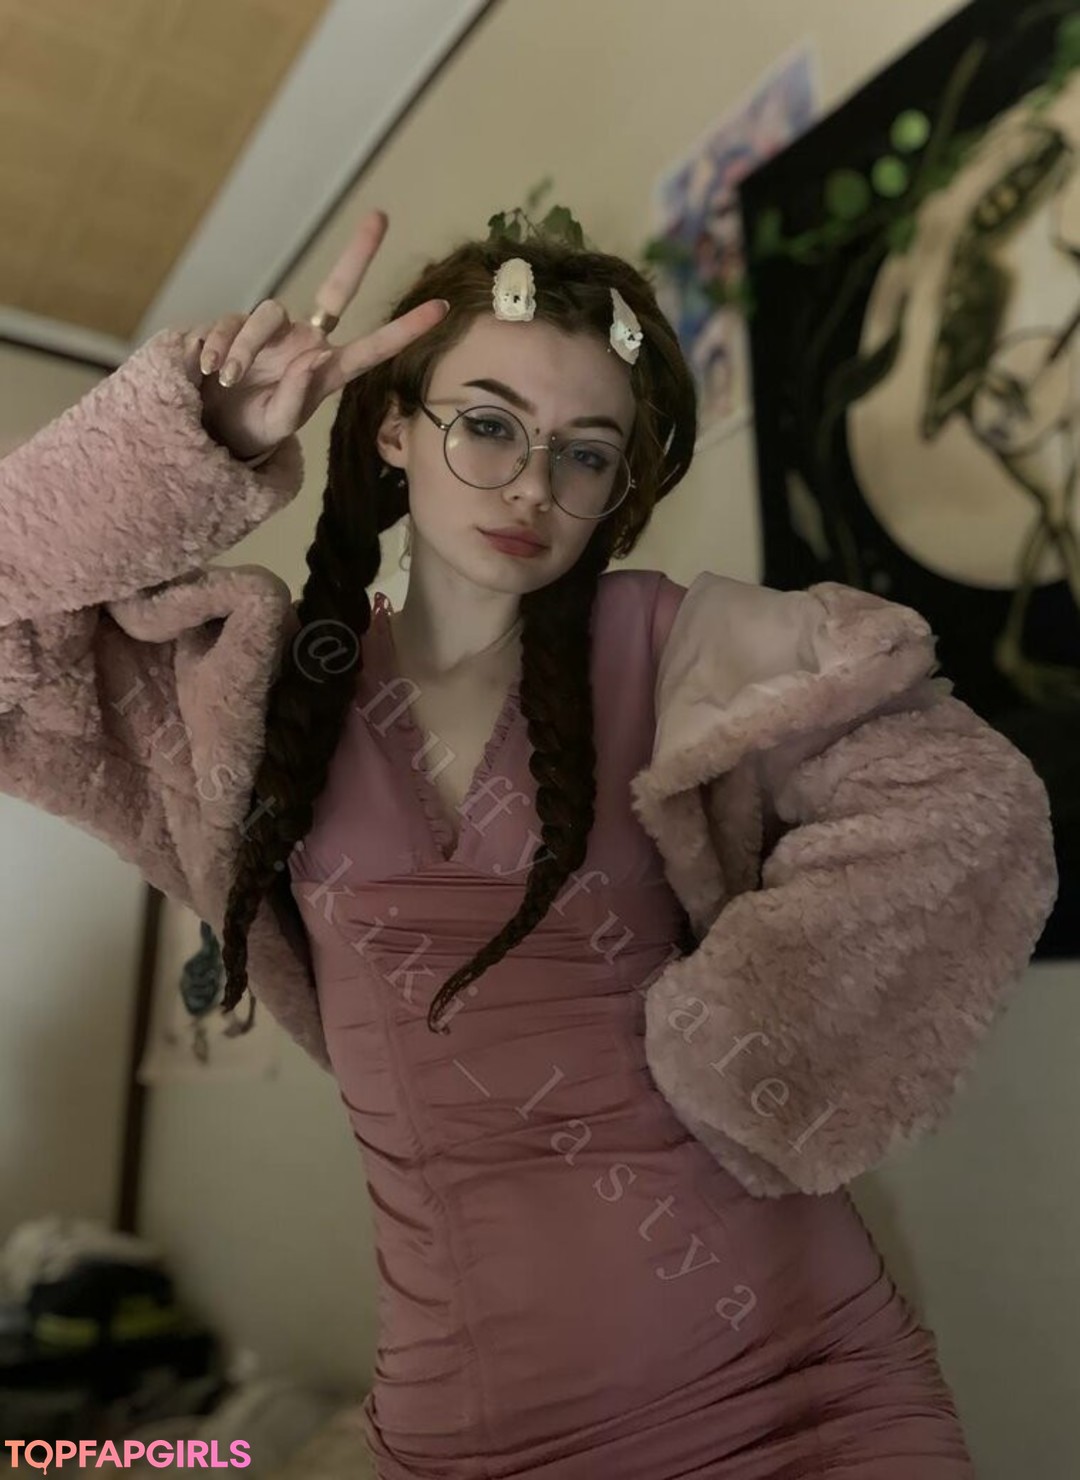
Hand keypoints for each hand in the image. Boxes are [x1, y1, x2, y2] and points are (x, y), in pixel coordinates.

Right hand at [182, 209, 448, 461]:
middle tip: (381, 216)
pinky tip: (208, 370)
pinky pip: (230, 323)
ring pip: (266, 313)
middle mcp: (305, 342)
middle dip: (358, 255)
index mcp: (325, 370)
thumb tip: (310, 361)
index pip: (371, 348)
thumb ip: (296, 399)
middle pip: (336, 291)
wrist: (215, 430)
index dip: (405, 330)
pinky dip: (218, 346)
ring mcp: (273, 331)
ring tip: (226, 378)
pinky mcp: (237, 325)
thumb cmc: (256, 429)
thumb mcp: (277, 426)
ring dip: (245, 346)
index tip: (442, 309)